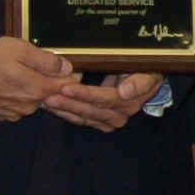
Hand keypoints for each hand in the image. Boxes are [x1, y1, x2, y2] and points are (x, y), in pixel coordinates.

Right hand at [0, 37, 76, 122]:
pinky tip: (5, 83)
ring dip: (30, 89)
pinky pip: (15, 107)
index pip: (65, 88)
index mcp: (36, 90)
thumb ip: (47, 62)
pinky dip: (15, 97)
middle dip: (47, 82)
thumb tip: (68, 69)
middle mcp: (27, 106)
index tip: (72, 70)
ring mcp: (12, 113)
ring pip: (31, 101)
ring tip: (17, 72)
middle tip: (35, 65)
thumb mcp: (22, 49)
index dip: (70, 77)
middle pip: (48, 95)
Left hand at [48, 71, 162, 132]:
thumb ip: (139, 82)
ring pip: (82, 117)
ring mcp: (109, 121)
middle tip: (48, 95)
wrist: (148, 79)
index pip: (102, 99)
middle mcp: (119, 116)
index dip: (84, 94)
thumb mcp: (148, 72)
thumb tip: (124, 93)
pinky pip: (81, 120)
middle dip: (68, 103)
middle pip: (89, 110)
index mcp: (129, 103)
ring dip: (64, 110)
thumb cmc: (146, 71)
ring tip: (46, 101)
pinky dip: (67, 114)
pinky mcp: (101, 122)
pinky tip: (53, 107)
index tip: (66, 87)